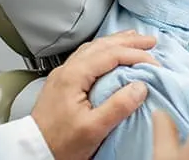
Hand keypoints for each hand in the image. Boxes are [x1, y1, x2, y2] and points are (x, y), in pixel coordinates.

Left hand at [31, 30, 159, 159]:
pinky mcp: (63, 82)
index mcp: (74, 75)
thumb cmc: (61, 143)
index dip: (135, 54)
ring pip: (93, 48)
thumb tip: (140, 86)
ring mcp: (63, 74)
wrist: (34, 150)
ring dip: (116, 42)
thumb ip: (118, 106)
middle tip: (151, 41)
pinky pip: (86, 56)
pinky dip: (104, 50)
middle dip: (128, 41)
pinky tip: (110, 53)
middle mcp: (67, 69)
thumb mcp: (93, 128)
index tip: (155, 63)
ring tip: (134, 40)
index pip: (111, 54)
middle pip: (101, 45)